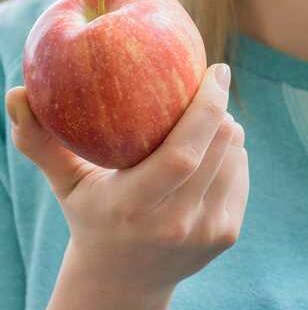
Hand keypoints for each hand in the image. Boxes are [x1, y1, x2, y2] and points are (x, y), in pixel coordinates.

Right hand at [5, 63, 248, 300]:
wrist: (123, 282)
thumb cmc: (92, 216)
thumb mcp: (67, 184)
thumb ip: (42, 142)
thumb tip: (16, 93)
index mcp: (132, 207)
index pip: (183, 153)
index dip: (207, 108)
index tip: (215, 70)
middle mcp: (174, 223)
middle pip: (219, 147)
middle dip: (219, 108)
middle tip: (209, 87)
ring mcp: (205, 231)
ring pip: (235, 156)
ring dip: (226, 130)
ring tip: (203, 124)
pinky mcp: (227, 234)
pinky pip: (241, 174)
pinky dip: (231, 155)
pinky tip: (209, 155)